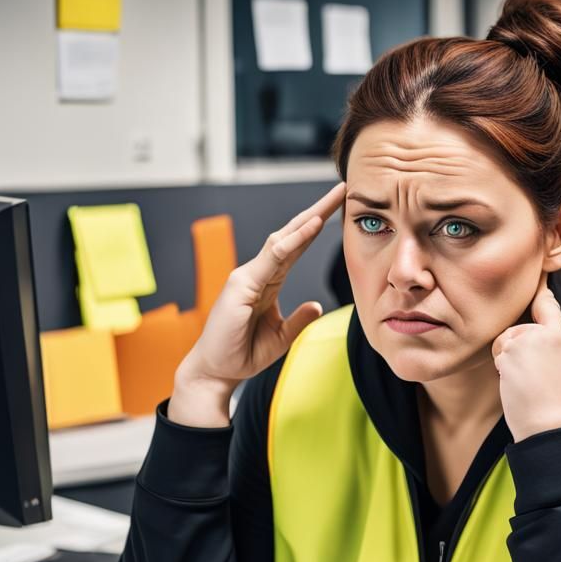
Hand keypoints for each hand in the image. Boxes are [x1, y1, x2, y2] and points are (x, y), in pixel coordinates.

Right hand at [170, 182, 345, 426]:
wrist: (217, 371)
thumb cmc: (243, 352)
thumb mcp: (282, 336)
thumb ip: (299, 319)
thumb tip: (317, 304)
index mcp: (268, 282)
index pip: (296, 248)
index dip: (316, 229)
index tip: (339, 211)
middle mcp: (258, 273)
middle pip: (292, 235)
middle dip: (318, 212)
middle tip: (342, 191)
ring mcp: (249, 276)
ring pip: (283, 239)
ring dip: (309, 218)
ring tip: (333, 200)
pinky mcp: (242, 284)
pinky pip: (273, 258)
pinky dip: (292, 240)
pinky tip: (311, 226)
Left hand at [492, 281, 560, 441]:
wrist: (549, 423)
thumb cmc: (557, 399)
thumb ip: (553, 339)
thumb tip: (539, 325)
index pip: (548, 305)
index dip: (540, 290)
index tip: (538, 272)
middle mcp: (545, 334)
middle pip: (519, 328)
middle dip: (518, 347)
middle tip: (535, 374)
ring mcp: (526, 340)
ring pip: (506, 340)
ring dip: (509, 358)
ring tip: (526, 379)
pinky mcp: (509, 351)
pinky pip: (499, 352)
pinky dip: (503, 366)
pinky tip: (517, 382)